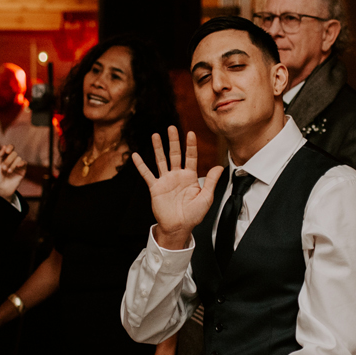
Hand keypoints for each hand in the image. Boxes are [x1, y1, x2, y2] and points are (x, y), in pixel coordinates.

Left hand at [0, 145, 27, 199]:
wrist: (0, 189)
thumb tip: (5, 146)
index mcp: (5, 157)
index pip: (10, 148)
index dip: (10, 148)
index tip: (7, 151)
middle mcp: (12, 160)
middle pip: (14, 153)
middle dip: (8, 160)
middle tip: (3, 168)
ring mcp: (17, 165)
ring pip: (18, 158)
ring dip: (12, 164)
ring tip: (8, 172)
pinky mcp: (22, 170)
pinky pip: (24, 163)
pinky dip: (21, 163)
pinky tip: (17, 166)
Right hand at [133, 127, 222, 249]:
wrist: (179, 227)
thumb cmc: (194, 214)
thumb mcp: (206, 198)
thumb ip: (211, 181)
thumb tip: (219, 167)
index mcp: (190, 177)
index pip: (191, 157)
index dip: (190, 145)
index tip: (190, 133)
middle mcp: (177, 176)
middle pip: (175, 154)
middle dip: (173, 141)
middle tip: (172, 127)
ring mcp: (165, 180)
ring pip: (161, 160)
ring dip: (158, 148)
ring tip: (155, 135)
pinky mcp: (155, 188)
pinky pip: (147, 174)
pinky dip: (141, 165)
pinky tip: (136, 156)